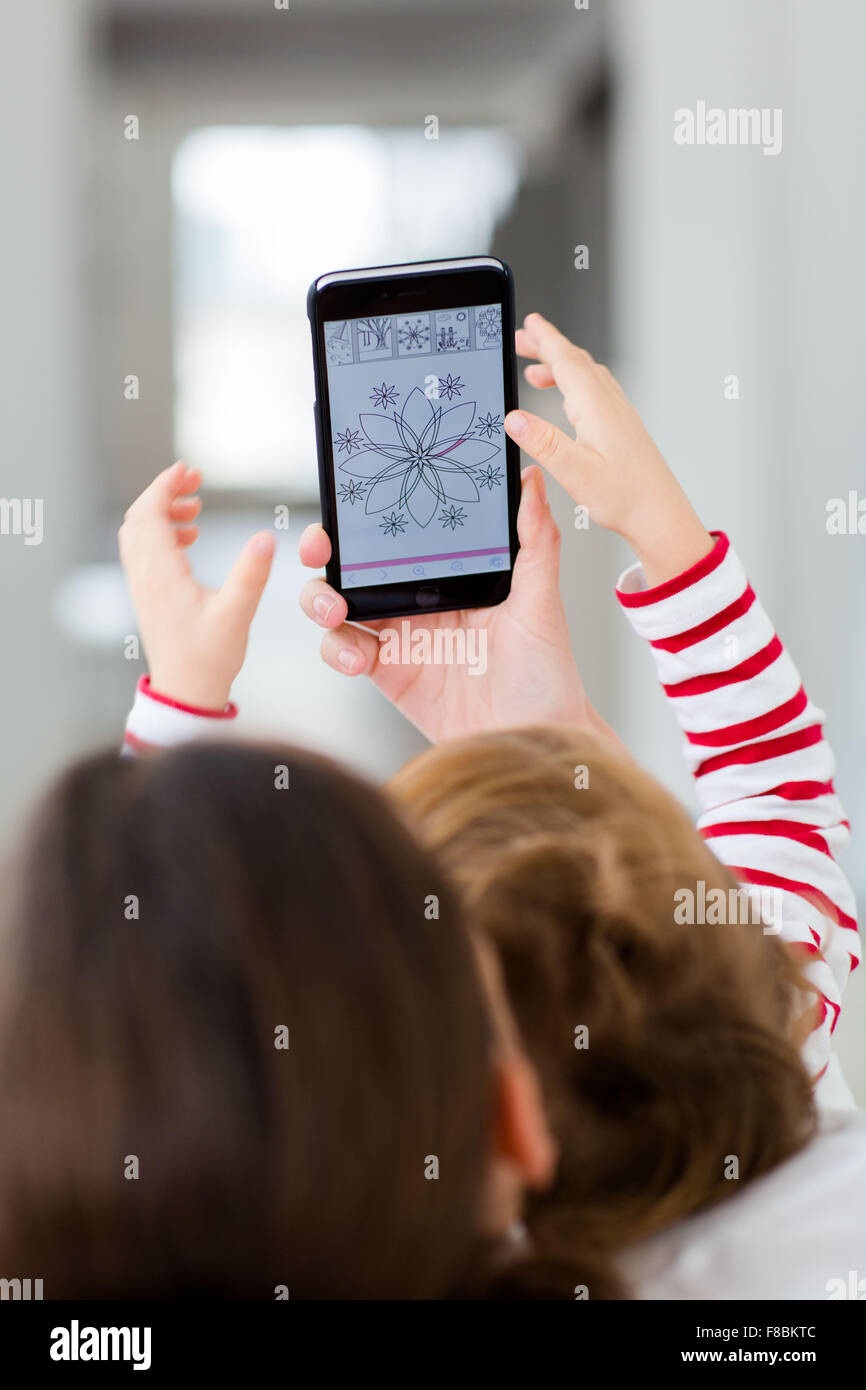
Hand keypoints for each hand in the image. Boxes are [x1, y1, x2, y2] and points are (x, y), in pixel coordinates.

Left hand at [118, 461, 274, 709]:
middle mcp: (145, 577)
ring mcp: (143, 586)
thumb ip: (251, 574)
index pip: (150, 514)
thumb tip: (264, 538)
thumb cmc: (208, 659)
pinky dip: (161, 534)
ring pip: (140, 533)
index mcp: (162, 575)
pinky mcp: (148, 596)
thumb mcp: (237, 614)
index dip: (165, 485)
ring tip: (195, 508)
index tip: (187, 470)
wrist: (186, 692)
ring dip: (162, 513)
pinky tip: (188, 538)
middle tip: (195, 483)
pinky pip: (144, 551)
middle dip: (164, 493)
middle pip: (140, 517)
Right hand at [298, 467, 605, 746]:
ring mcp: (398, 634)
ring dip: (319, 599)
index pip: (399, 530)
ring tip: (334, 611)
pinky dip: (337, 650)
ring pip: (336, 603)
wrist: (533, 739)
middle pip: (353, 561)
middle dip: (324, 550)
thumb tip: (532, 481)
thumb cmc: (546, 674)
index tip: (349, 502)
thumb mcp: (542, 602)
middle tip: (320, 551)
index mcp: (451, 570)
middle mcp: (418, 596)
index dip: (366, 514)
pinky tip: (358, 660)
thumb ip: (536, 542)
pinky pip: (344, 650)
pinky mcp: (386, 672)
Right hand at [504, 313, 713, 585]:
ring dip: (560, 367)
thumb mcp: (575, 472)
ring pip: (587, 376)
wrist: (660, 514)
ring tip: (534, 372)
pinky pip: (596, 393)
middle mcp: (610, 404)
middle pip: (575, 362)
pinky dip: (575, 385)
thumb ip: (543, 443)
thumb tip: (514, 418)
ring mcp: (619, 414)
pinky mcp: (623, 428)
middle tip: (523, 340)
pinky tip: (568, 401)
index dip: (545, 339)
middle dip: (548, 347)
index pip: (566, 361)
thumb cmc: (625, 497)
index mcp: (596, 408)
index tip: (530, 322)